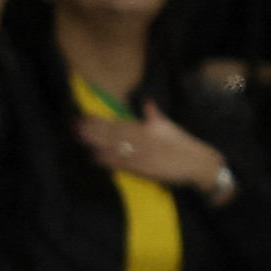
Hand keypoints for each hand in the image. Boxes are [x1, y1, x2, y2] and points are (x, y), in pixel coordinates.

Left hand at [77, 101, 229, 195]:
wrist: (196, 165)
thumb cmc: (184, 144)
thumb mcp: (170, 126)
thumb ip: (154, 114)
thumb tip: (146, 101)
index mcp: (147, 128)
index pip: (119, 123)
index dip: (100, 121)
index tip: (85, 117)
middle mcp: (141, 141)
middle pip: (112, 134)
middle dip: (92, 130)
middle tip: (74, 125)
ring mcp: (139, 156)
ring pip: (112, 148)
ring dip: (94, 143)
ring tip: (79, 137)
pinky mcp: (140, 169)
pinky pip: (120, 164)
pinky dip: (106, 161)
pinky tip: (94, 157)